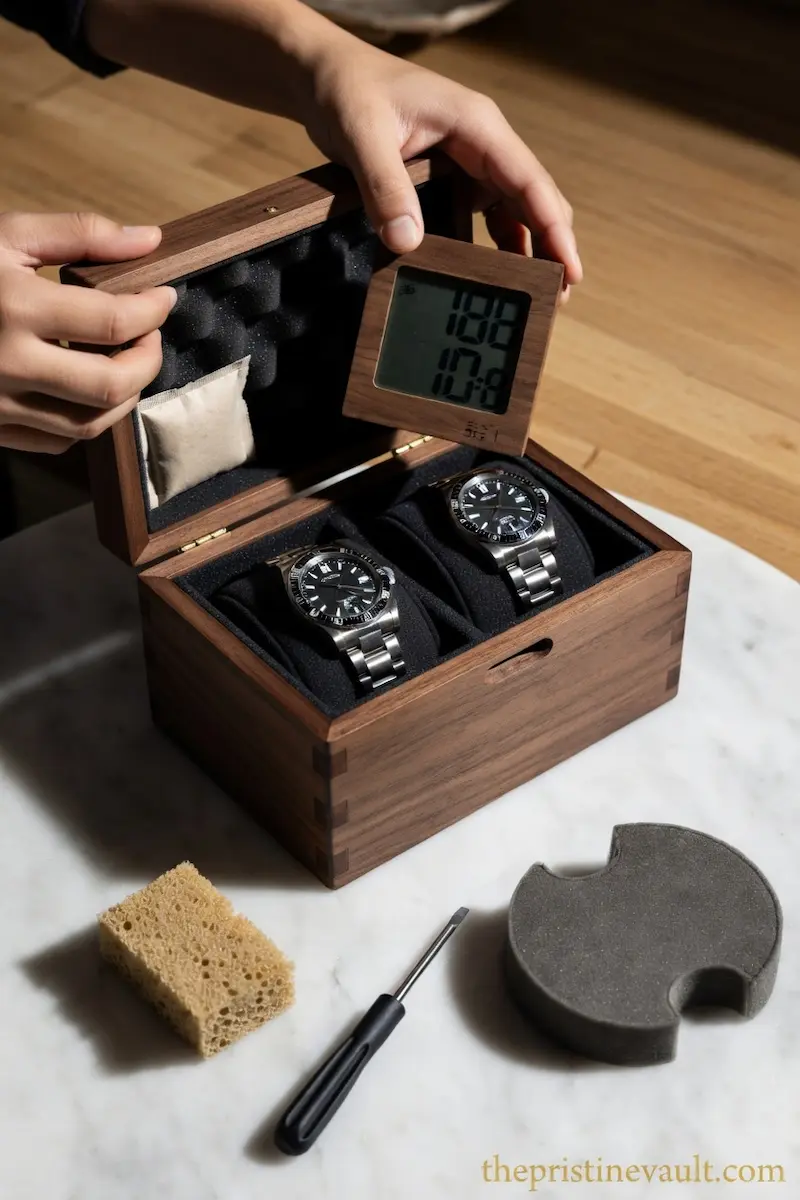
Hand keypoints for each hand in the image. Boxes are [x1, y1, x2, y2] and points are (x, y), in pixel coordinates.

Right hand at [0, 212, 176, 453]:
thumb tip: (150, 239)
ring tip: (125, 362)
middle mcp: (8, 363)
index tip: (163, 297)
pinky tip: (86, 389)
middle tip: (149, 336)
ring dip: (124, 396)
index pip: (114, 322)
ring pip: (89, 423)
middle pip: (111, 384)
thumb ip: (80, 234)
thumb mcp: (5, 234)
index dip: (153, 311)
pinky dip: (86, 420)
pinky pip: (57, 441)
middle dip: (148, 361)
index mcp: (14, 306)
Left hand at [304, 40, 580, 299]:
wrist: (324, 76)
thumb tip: (407, 243)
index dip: (554, 229)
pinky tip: (496, 276)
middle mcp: (483, 144)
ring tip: (535, 296)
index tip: (569, 270)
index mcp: (476, 126)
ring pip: (515, 210)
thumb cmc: (348, 90)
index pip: (530, 182)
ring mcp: (470, 161)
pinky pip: (485, 216)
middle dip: (552, 246)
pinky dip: (497, 246)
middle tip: (557, 298)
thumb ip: (386, 187)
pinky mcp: (453, 177)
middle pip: (534, 199)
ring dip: (528, 250)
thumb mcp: (363, 135)